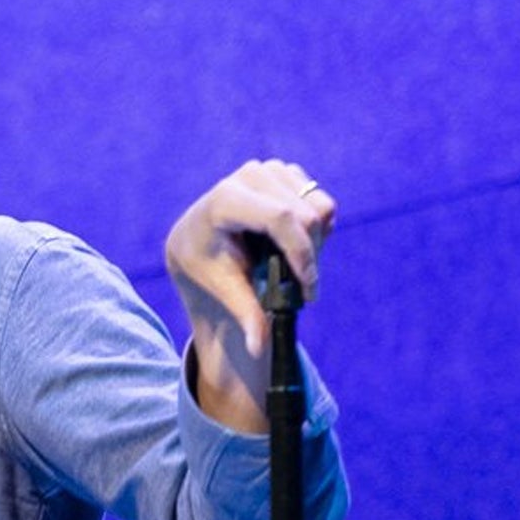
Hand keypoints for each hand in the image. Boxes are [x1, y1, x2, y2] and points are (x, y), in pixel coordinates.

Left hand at [165, 158, 337, 360]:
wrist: (198, 234)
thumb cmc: (205, 261)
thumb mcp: (221, 286)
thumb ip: (245, 313)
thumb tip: (258, 349)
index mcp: (225, 199)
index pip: (280, 218)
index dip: (302, 253)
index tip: (308, 287)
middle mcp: (249, 176)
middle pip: (307, 216)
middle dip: (311, 256)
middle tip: (301, 286)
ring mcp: (270, 169)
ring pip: (321, 207)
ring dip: (316, 243)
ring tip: (293, 264)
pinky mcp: (286, 172)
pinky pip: (321, 202)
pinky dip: (318, 228)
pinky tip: (292, 243)